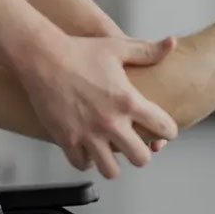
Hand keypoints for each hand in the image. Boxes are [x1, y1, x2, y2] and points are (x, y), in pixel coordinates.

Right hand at [18, 34, 178, 178]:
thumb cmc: (80, 51)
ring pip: (111, 171)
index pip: (163, 127)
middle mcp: (110, 122)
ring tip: (111, 151)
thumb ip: (147, 50)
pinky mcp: (66, 139)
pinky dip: (86, 160)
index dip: (168, 131)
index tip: (164, 130)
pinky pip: (82, 165)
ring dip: (113, 163)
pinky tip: (87, 148)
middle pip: (141, 159)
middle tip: (135, 144)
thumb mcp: (117, 47)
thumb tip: (172, 42)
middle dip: (142, 153)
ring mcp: (88, 134)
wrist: (43, 57)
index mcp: (127, 100)